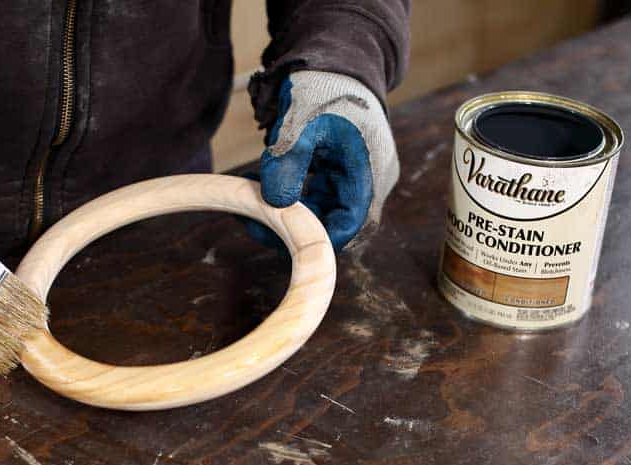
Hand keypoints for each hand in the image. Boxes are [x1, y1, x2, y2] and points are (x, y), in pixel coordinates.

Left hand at [249, 70, 399, 252]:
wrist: (339, 61)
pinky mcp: (349, 174)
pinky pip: (325, 198)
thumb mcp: (301, 123)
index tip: (278, 234)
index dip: (317, 237)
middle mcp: (373, 180)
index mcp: (369, 170)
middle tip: (257, 220)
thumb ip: (288, 162)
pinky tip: (270, 187)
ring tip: (257, 198)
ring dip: (296, 213)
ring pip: (330, 213)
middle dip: (300, 227)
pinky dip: (299, 199)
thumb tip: (274, 203)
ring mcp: (363, 178)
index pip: (351, 224)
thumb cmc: (324, 87)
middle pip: (341, 225)